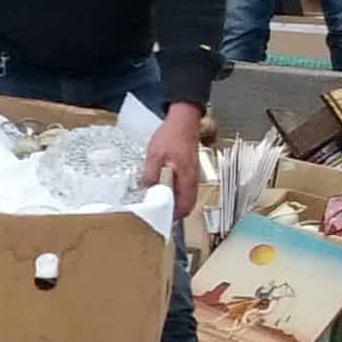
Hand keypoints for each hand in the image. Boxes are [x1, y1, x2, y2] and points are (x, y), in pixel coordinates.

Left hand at [146, 103, 205, 219]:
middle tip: (157, 216)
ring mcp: (193, 175)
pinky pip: (185, 188)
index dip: (174, 216)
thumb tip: (148, 191)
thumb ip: (151, 174)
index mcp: (186, 178)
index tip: (160, 220)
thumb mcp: (155, 155)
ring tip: (158, 205)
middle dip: (174, 212)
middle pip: (187, 204)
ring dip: (175, 203)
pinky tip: (163, 190)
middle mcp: (193, 179)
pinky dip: (176, 193)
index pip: (185, 206)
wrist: (183, 121)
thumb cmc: (170, 137)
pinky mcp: (189, 170)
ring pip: (186, 196)